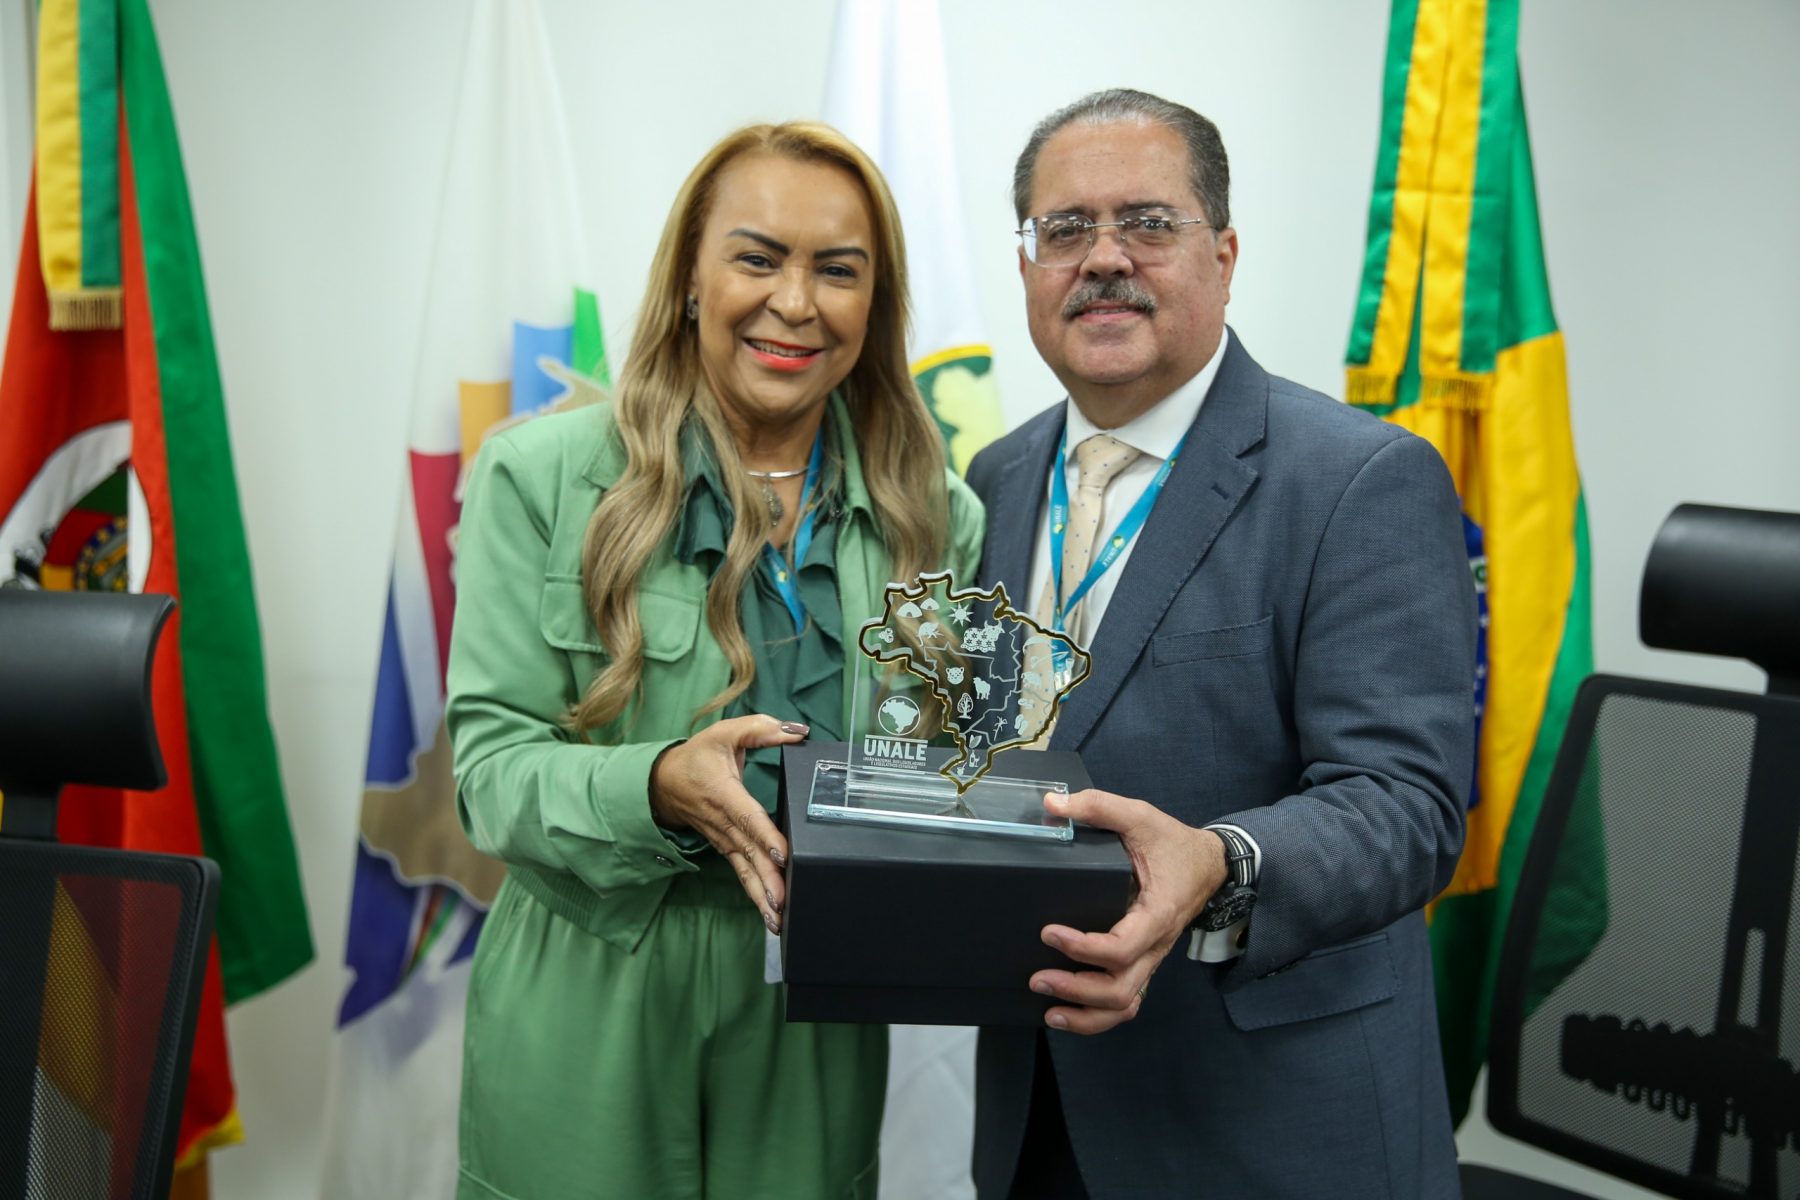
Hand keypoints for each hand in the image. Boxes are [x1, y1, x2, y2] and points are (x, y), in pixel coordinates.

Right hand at [648, 715, 809, 932]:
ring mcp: (723, 839)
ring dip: (760, 895)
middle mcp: (723, 822)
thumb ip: (762, 729)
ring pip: (745, 869)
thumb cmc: (697, 757)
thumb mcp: (725, 733)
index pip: (748, 816)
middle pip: (748, 853)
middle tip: (783, 901)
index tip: (781, 853)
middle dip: (766, 878)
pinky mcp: (725, 849)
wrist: (662, 783)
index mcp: (724, 793)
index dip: (765, 835)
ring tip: (778, 919)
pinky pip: (741, 873)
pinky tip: (771, 914)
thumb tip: (797, 731)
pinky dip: (755, 894)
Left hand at [1030, 789, 1227, 1034]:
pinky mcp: (1143, 962)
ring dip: (1086, 1014)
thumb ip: (1099, 806)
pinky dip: (1097, 1015)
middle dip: (1077, 991)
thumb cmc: (1174, 843)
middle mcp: (1156, 945)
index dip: (1083, 948)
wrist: (1211, 864)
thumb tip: (1053, 805)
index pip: (1122, 948)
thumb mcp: (1141, 815)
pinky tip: (1067, 1012)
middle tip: (1037, 978)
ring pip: (1125, 1005)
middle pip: (1121, 990)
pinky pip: (1126, 1000)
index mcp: (1158, 914)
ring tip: (1048, 1009)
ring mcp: (1151, 958)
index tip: (1049, 932)